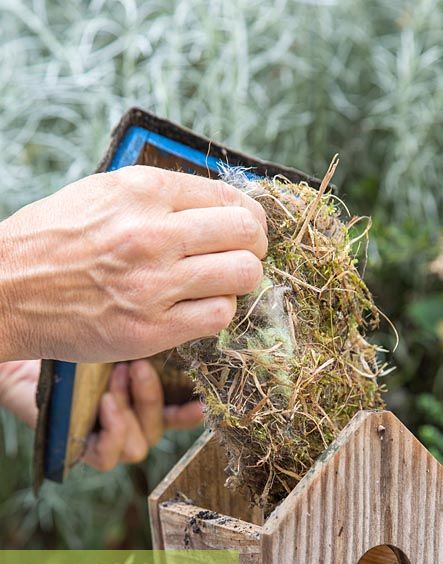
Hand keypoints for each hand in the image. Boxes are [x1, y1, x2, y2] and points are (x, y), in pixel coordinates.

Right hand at [0, 166, 266, 361]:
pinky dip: (217, 313)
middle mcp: (153, 233)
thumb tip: (215, 205)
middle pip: (247, 235)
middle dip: (252, 247)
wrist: (6, 289)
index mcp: (143, 190)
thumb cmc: (53, 240)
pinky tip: (198, 309)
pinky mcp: (151, 328)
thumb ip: (160, 197)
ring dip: (239, 282)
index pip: (231, 198)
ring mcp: (154, 283)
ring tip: (218, 285)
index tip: (245, 230)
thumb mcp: (102, 193)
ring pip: (243, 276)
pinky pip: (219, 316)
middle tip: (241, 257)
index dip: (248, 218)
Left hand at [0, 359, 202, 469]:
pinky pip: (109, 456)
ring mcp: (107, 440)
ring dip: (131, 410)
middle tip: (138, 366)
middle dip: (151, 396)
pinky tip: (106, 403)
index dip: (191, 414)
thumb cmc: (70, 347)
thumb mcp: (114, 345)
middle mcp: (128, 425)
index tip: (202, 404)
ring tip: (114, 378)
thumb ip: (144, 348)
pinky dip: (114, 430)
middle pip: (158, 428)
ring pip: (138, 446)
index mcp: (141, 403)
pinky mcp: (83, 450)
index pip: (176, 415)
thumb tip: (179, 334)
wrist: (24, 358)